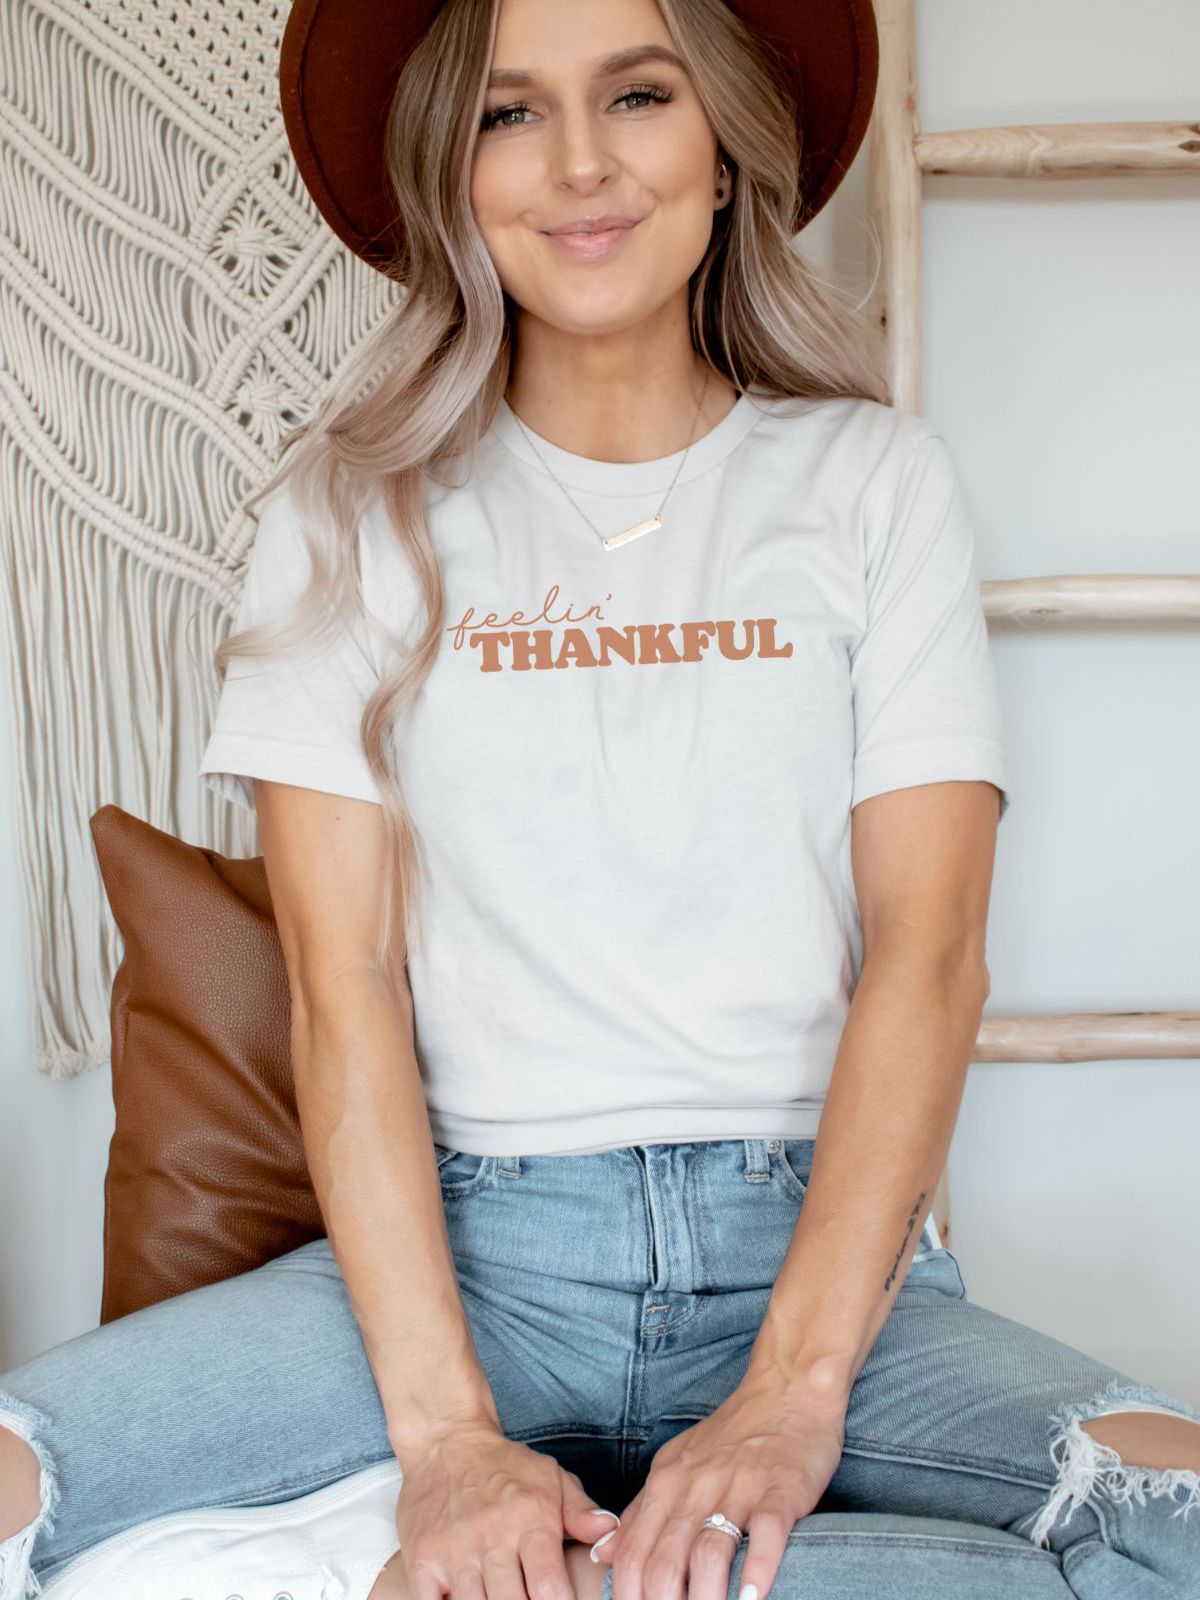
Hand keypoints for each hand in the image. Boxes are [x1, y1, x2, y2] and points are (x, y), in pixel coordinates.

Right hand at [394, 1419, 620, 1599]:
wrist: (446, 1439)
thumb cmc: (503, 1465)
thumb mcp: (551, 1478)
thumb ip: (581, 1511)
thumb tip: (609, 1535)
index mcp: (530, 1520)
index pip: (548, 1588)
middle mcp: (492, 1537)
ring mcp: (454, 1551)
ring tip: (500, 1594)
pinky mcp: (422, 1560)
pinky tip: (464, 1599)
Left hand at [590, 1379, 845, 1599]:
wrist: (786, 1388)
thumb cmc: (733, 1435)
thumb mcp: (677, 1464)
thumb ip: (642, 1510)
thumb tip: (602, 1556)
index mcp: (666, 1482)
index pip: (632, 1553)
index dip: (626, 1599)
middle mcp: (696, 1485)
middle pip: (665, 1561)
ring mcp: (738, 1487)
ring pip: (709, 1553)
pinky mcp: (779, 1490)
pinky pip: (765, 1535)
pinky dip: (758, 1572)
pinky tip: (752, 1598)